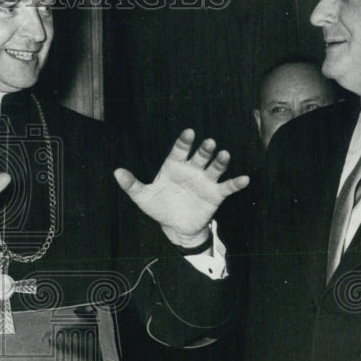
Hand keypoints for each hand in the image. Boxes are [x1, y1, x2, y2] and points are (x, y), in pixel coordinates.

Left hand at [114, 129, 248, 246]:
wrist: (176, 226)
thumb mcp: (143, 197)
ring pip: (214, 168)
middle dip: (204, 149)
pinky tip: (245, 179)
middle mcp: (191, 170)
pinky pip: (228, 187)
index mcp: (174, 166)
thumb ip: (132, 184)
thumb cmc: (159, 207)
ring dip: (220, 161)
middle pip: (199, 156)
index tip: (188, 133)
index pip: (179, 150)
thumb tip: (116, 172)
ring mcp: (205, 181)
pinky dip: (236, 183)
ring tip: (224, 155)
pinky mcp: (215, 194)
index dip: (184, 142)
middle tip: (208, 143)